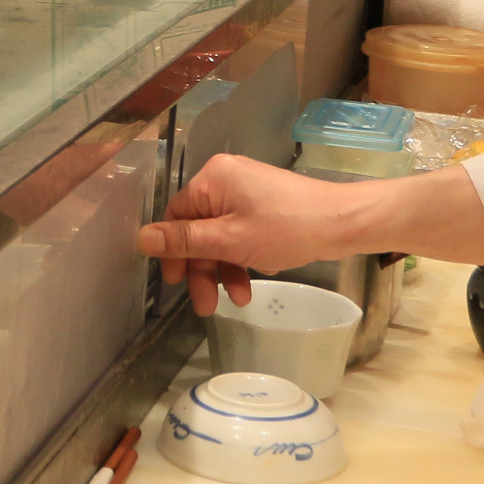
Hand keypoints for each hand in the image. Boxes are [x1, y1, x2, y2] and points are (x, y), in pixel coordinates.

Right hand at [137, 155, 359, 314]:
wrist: (342, 223)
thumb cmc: (286, 228)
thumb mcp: (229, 240)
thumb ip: (184, 241)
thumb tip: (141, 238)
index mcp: (212, 178)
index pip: (176, 217)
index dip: (173, 253)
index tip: (176, 285)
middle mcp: (225, 178)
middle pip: (199, 229)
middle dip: (203, 269)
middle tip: (206, 305)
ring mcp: (247, 191)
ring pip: (221, 235)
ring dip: (225, 269)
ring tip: (238, 300)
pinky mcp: (264, 204)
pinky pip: (240, 232)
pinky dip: (242, 256)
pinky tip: (255, 278)